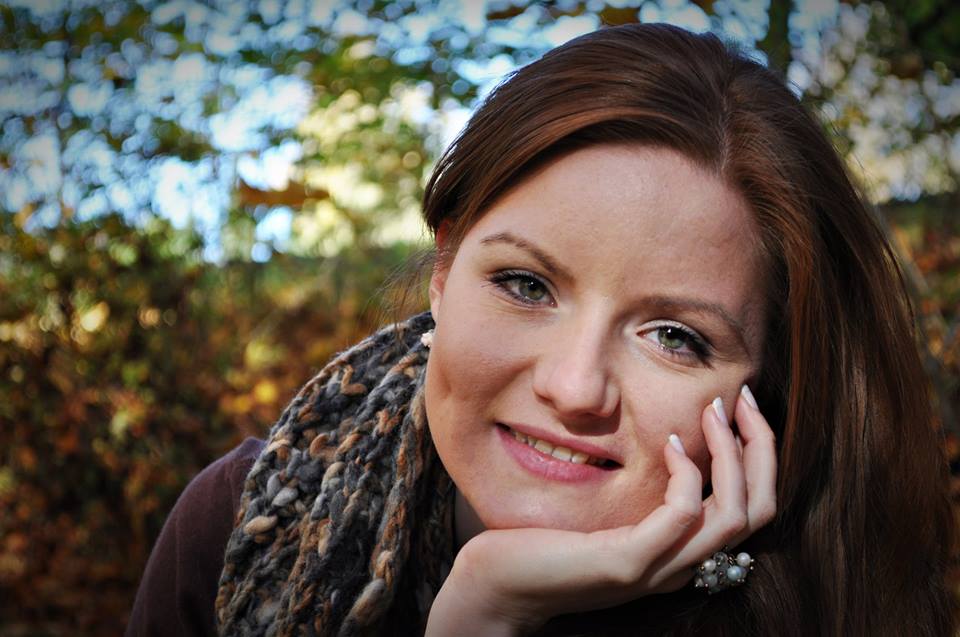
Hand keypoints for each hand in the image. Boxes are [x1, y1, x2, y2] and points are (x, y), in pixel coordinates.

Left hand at [425, 387, 776, 636]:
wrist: (497, 589)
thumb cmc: (542, 544)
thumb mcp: (604, 516)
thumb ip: (637, 496)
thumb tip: (659, 443)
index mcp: (678, 553)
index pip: (751, 509)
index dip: (758, 455)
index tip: (740, 407)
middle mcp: (679, 566)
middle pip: (759, 510)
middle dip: (760, 447)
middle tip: (742, 398)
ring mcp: (657, 569)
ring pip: (735, 514)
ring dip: (734, 453)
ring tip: (715, 409)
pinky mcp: (627, 563)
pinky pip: (682, 515)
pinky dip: (687, 473)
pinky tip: (668, 441)